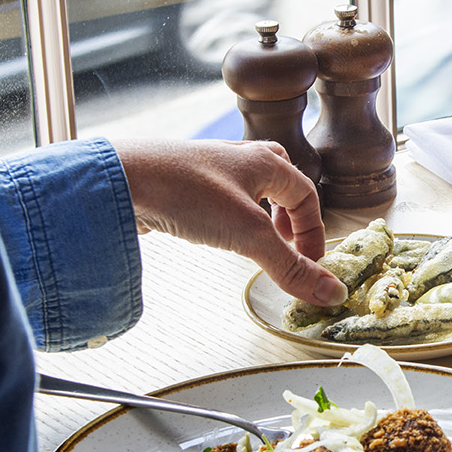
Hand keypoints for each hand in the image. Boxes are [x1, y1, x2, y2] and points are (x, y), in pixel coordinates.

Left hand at [112, 139, 347, 307]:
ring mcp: (209, 167)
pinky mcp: (182, 181)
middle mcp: (239, 158)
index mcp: (265, 162)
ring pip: (249, 186)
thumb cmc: (184, 191)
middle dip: (290, 216)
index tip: (309, 263)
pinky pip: (218, 195)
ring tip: (255, 241)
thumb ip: (291, 268)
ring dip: (260, 215)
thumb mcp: (249, 237)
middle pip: (282, 181)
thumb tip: (331, 293)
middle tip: (287, 246)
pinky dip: (228, 215)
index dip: (313, 231)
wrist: (119, 180)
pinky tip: (214, 232)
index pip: (307, 195)